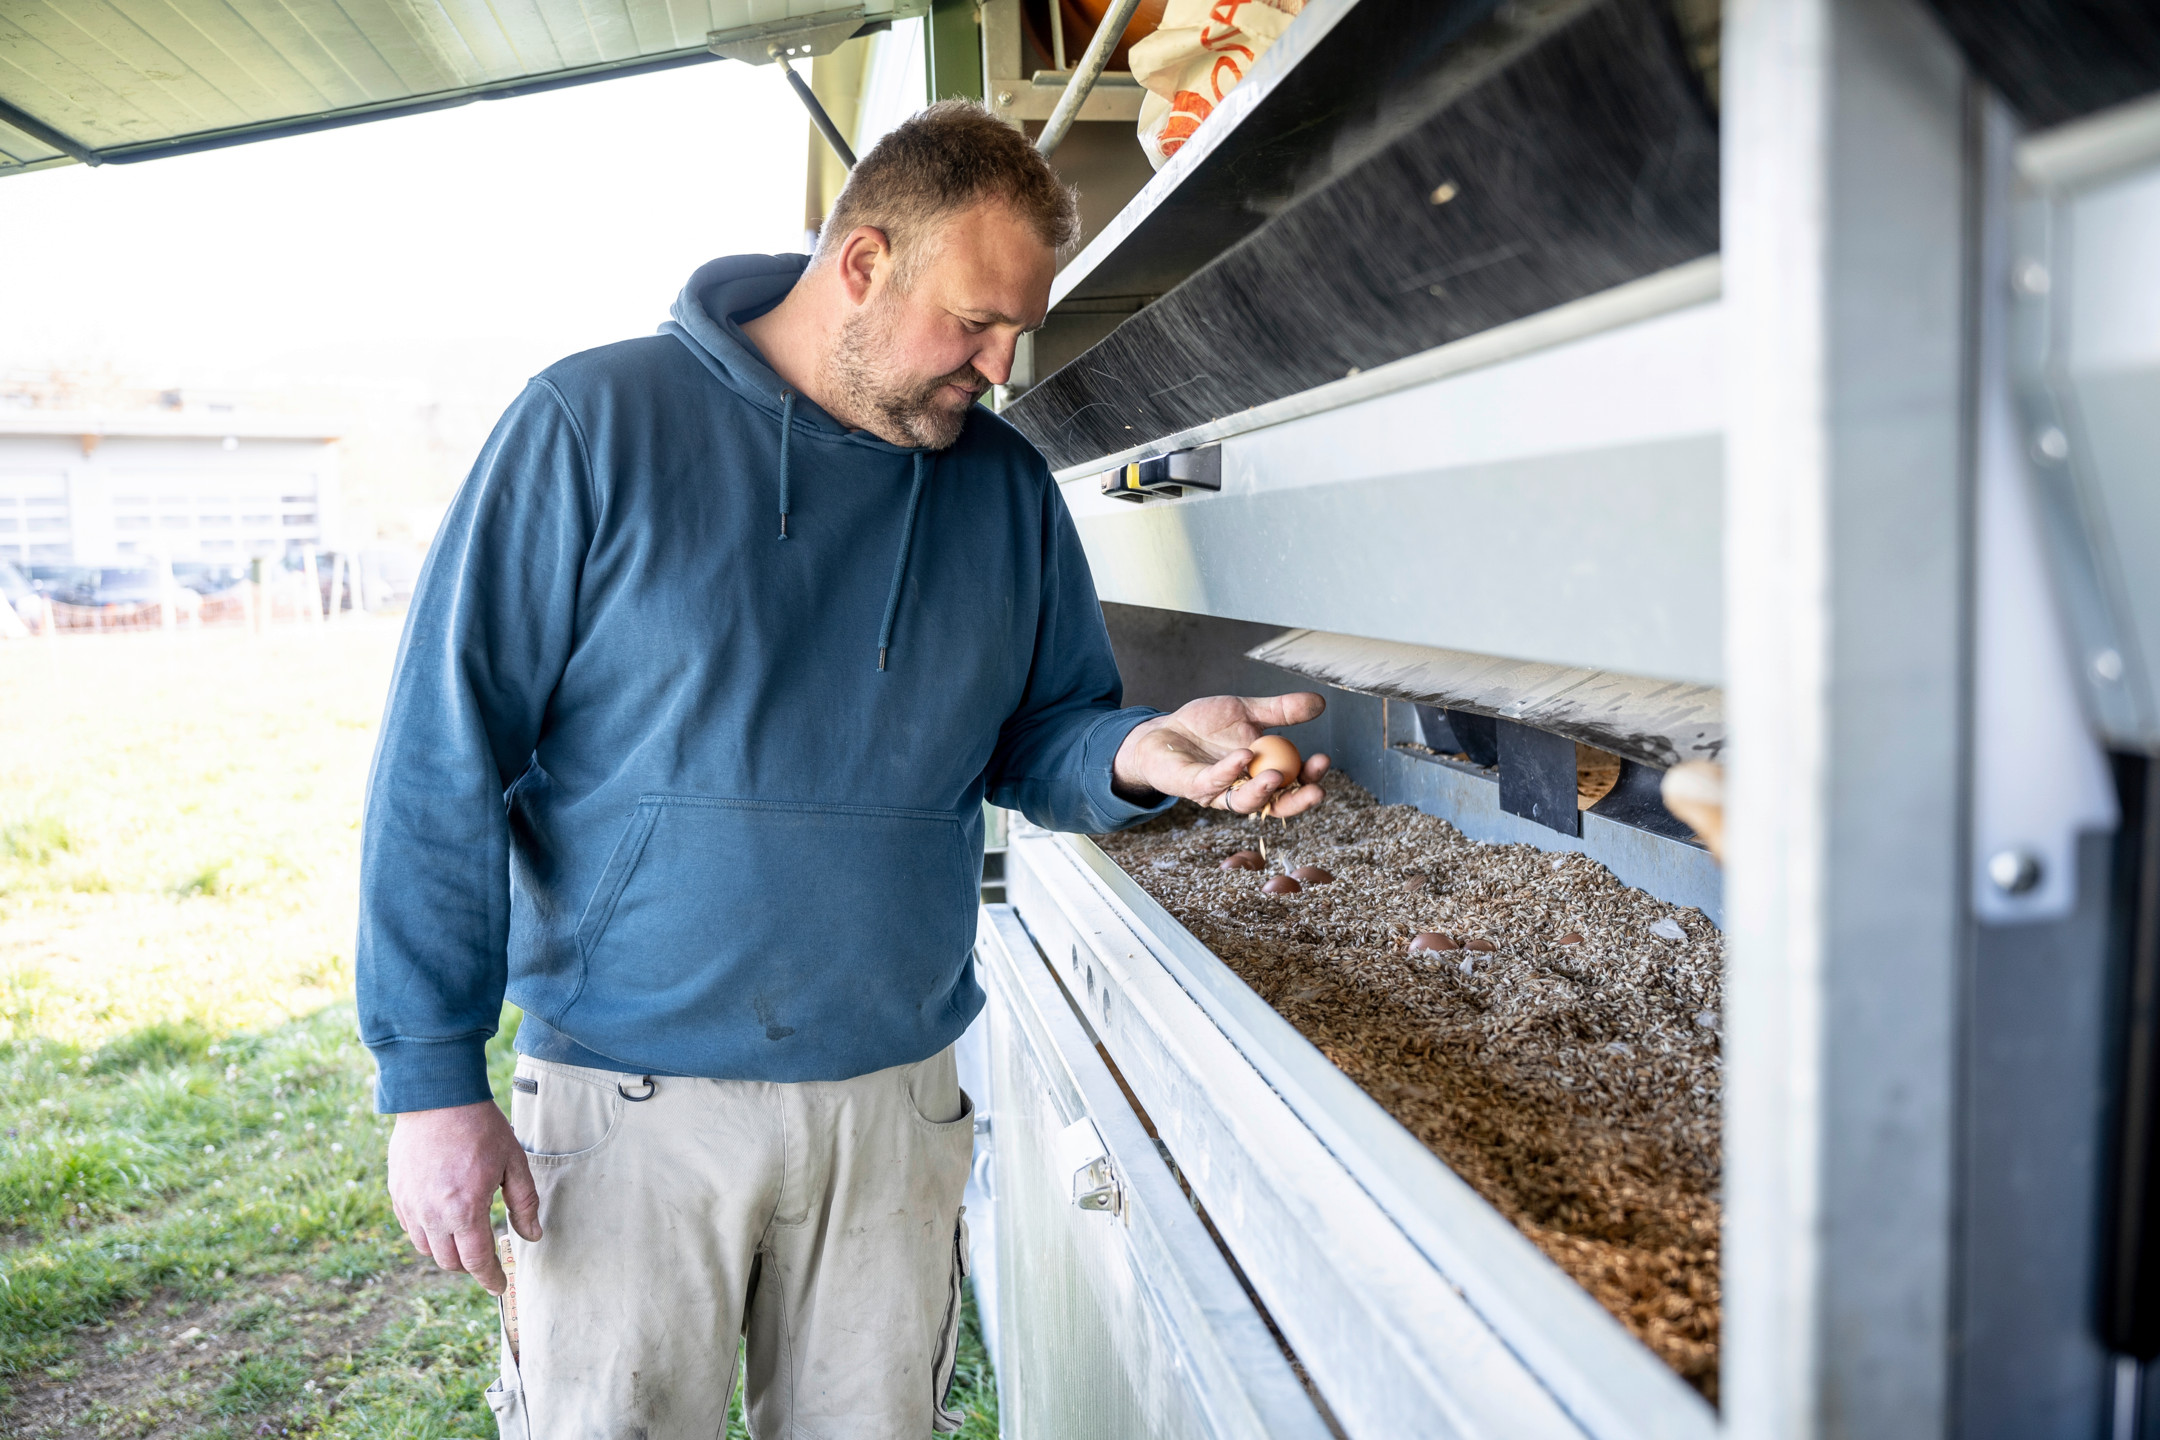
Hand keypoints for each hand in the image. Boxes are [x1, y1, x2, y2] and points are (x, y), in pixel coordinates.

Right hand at [387, 1099, 540, 1293]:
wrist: (437, 1098)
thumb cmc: (480, 1128)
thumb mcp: (513, 1163)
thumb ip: (524, 1203)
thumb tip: (532, 1236)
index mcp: (465, 1210)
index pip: (476, 1261)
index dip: (490, 1277)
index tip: (499, 1285)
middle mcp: (433, 1215)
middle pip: (449, 1262)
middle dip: (470, 1265)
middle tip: (485, 1256)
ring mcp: (410, 1205)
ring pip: (426, 1249)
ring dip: (446, 1250)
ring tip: (464, 1235)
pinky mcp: (397, 1194)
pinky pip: (410, 1228)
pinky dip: (427, 1232)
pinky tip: (442, 1217)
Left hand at [1112, 693, 1331, 816]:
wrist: (1163, 730)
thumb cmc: (1204, 727)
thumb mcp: (1247, 711)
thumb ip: (1281, 710)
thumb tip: (1319, 702)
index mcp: (1259, 774)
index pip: (1290, 784)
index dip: (1309, 778)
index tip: (1323, 760)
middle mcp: (1241, 789)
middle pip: (1274, 803)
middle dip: (1297, 799)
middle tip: (1316, 789)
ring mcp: (1218, 791)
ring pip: (1244, 803)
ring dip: (1263, 792)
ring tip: (1278, 776)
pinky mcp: (1191, 785)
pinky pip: (1212, 783)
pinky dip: (1228, 771)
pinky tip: (1243, 757)